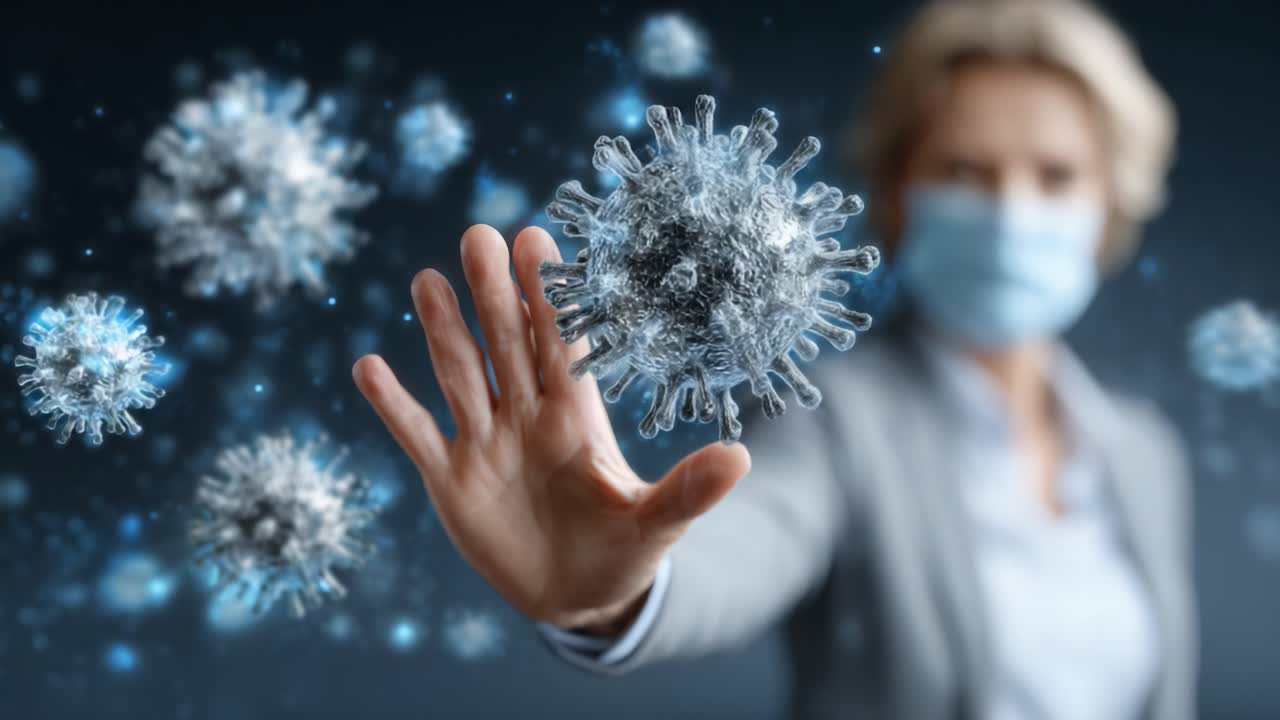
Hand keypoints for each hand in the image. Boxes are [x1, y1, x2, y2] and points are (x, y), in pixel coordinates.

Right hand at [352, 225, 751, 630]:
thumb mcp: (658, 522)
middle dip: (493, 294)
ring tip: (427, 281)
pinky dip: (393, 406)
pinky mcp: (451, 479)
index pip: (561, 343)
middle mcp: (528, 415)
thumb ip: (689, 489)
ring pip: (459, 374)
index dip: (549, 296)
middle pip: (506, 343)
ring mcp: (485, 442)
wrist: (578, 593)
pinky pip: (417, 435)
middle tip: (480, 236)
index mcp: (578, 415)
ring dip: (443, 331)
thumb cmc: (624, 547)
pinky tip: (369, 367)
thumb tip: (742, 457)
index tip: (537, 240)